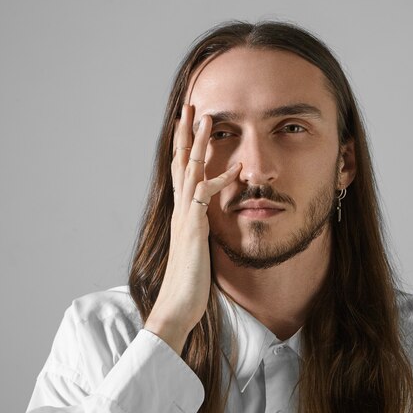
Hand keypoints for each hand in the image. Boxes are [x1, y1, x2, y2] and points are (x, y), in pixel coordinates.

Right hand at [143, 104, 240, 354]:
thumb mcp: (197, 249)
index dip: (184, 148)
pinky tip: (235, 168)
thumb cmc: (189, 282)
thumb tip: (207, 223)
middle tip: (188, 106)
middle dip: (184, 133)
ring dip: (197, 143)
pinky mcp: (194, 228)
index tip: (188, 126)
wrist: (177, 305)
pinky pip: (205, 195)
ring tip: (205, 117)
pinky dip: (220, 179)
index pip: (181, 172)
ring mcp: (186, 217)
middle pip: (179, 162)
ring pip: (189, 170)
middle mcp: (180, 210)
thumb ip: (201, 231)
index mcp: (183, 213)